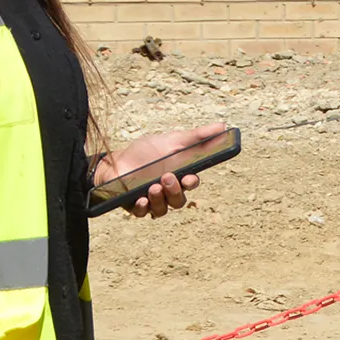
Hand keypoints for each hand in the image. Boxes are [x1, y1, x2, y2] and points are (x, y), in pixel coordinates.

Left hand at [96, 121, 226, 218]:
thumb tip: (223, 126)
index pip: (191, 184)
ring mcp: (152, 201)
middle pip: (179, 201)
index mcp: (179, 176)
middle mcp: (168, 192)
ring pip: (163, 210)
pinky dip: (144, 207)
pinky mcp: (135, 207)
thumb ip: (197, 136)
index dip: (192, 182)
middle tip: (166, 177)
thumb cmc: (146, 151)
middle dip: (175, 191)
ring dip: (160, 199)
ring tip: (152, 187)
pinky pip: (143, 213)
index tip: (189, 177)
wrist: (116, 160)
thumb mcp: (172, 140)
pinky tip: (141, 199)